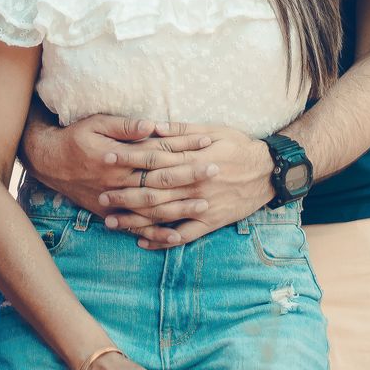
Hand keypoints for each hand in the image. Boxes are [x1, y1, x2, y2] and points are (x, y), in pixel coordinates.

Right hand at [22, 113, 215, 215]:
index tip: (208, 143)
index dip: (184, 147)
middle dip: (190, 177)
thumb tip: (152, 125)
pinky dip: (155, 234)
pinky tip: (176, 237)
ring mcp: (115, 201)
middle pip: (161, 181)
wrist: (48, 162)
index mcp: (119, 158)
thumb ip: (125, 126)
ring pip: (152, 208)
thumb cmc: (75, 137)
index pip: (159, 152)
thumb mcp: (97, 123)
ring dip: (179, 207)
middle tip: (216, 172)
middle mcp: (119, 182)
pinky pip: (136, 227)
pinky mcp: (109, 214)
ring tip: (205, 205)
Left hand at [102, 127, 274, 249]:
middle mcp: (195, 185)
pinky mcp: (210, 223)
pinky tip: (142, 242)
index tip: (107, 157)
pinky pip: (183, 235)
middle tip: (100, 196)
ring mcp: (202, 207)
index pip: (154, 159)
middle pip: (153, 190)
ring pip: (163, 216)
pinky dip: (162, 241)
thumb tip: (153, 126)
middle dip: (124, 193)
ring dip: (135, 220)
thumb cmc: (240, 146)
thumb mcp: (214, 130)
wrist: (269, 173)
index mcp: (193, 159)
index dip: (129, 158)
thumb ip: (181, 131)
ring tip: (111, 222)